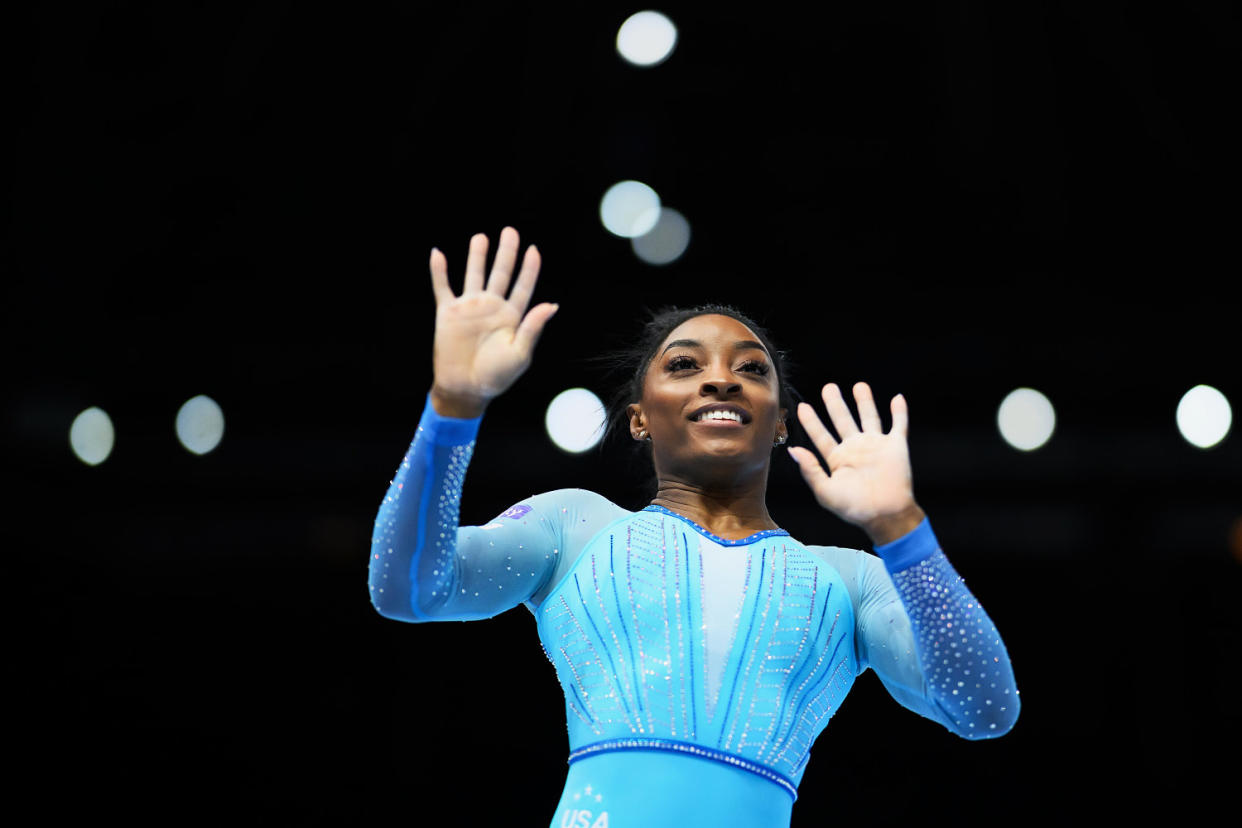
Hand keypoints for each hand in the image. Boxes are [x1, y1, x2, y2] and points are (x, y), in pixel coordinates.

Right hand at [428, 227, 557, 415]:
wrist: (465, 389)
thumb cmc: (496, 376)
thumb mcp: (520, 354)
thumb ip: (532, 328)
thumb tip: (552, 305)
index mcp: (512, 317)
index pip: (523, 286)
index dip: (529, 269)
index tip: (534, 250)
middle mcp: (492, 307)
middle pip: (501, 273)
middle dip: (506, 252)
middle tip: (510, 231)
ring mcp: (470, 308)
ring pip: (474, 274)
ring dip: (477, 256)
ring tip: (481, 237)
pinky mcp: (448, 313)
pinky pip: (442, 287)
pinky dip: (439, 271)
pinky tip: (437, 253)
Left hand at [788, 382, 922, 543]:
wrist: (885, 514)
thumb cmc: (854, 508)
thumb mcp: (825, 491)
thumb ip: (810, 470)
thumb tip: (793, 450)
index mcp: (837, 460)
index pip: (821, 436)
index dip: (811, 422)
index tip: (802, 407)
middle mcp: (855, 449)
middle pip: (843, 420)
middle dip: (836, 404)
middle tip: (829, 387)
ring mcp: (876, 446)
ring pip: (869, 417)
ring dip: (865, 402)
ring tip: (859, 386)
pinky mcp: (896, 446)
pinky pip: (899, 425)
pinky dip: (899, 412)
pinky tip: (897, 398)